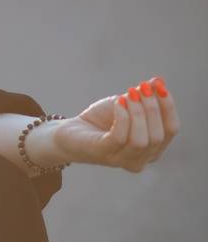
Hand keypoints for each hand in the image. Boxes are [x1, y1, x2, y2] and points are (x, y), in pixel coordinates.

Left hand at [53, 77, 178, 172]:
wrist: (70, 132)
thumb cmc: (102, 119)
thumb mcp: (127, 104)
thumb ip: (143, 96)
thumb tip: (158, 81)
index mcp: (153, 149)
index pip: (171, 130)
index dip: (168, 106)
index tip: (159, 84)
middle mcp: (142, 159)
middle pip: (158, 135)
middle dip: (152, 108)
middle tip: (141, 87)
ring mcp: (122, 160)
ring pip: (142, 140)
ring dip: (138, 112)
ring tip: (129, 94)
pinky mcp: (103, 154)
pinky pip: (120, 137)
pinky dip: (123, 117)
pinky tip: (119, 102)